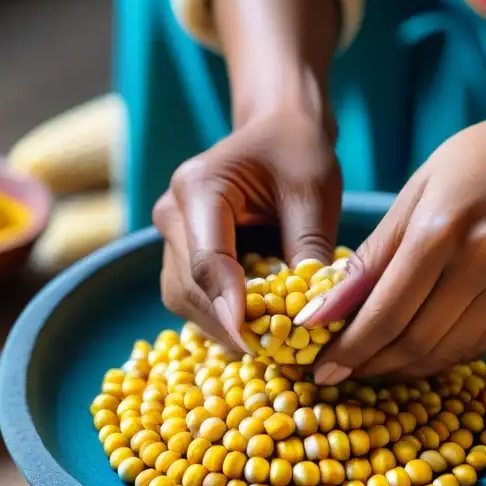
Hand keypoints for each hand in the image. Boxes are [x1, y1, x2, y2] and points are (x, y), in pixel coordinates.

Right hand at [154, 108, 341, 350]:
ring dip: (224, 326)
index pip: (206, 259)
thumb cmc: (298, 152)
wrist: (278, 130)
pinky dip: (223, 317)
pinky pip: (194, 297)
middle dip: (229, 324)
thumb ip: (309, 249)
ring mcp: (171, 236)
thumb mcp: (314, 192)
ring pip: (185, 299)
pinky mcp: (182, 254)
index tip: (253, 341)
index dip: (228, 305)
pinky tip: (259, 329)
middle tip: (275, 355)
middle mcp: (172, 212)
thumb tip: (312, 316)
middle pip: (189, 287)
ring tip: (271, 345)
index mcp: (197, 186)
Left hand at [302, 112, 485, 382]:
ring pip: (443, 353)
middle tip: (339, 373)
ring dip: (401, 370)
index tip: (322, 369)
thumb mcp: (410, 196)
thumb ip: (370, 257)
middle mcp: (477, 263)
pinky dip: (437, 360)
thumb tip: (324, 309)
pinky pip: (472, 348)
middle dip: (370, 365)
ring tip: (370, 367)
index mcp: (439, 231)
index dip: (351, 348)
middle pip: (414, 340)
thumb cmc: (470, 165)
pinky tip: (412, 355)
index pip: (386, 310)